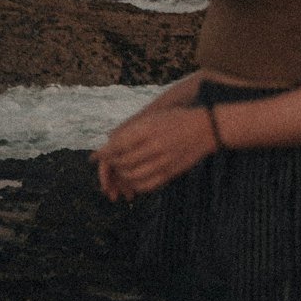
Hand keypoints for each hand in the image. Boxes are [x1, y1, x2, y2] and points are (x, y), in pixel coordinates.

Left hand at [91, 106, 216, 196]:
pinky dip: (135, 184)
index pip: (118, 145)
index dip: (103, 153)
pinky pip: (147, 184)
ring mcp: (163, 160)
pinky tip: (132, 179)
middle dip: (111, 165)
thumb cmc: (177, 118)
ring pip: (133, 175)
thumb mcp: (154, 116)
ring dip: (121, 175)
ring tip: (119, 170)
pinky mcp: (170, 172)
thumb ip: (132, 129)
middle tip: (106, 163)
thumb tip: (109, 139)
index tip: (94, 156)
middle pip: (123, 161)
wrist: (207, 126)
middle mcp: (154, 145)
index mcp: (148, 128)